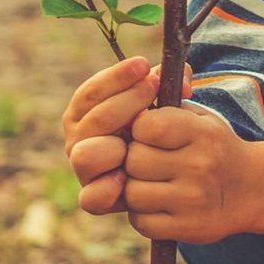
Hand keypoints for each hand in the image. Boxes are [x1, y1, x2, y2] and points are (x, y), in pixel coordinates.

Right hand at [65, 56, 158, 215]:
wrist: (160, 172)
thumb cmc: (154, 130)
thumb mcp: (159, 104)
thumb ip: (167, 86)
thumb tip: (184, 76)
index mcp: (85, 113)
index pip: (91, 92)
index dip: (115, 77)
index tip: (142, 65)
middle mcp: (79, 140)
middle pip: (94, 120)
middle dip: (125, 101)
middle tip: (153, 88)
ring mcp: (85, 170)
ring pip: (85, 156)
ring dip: (110, 145)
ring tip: (136, 138)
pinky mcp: (95, 198)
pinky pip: (90, 199)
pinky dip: (104, 189)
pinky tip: (124, 178)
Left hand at [123, 85, 263, 244]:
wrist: (252, 189)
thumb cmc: (213, 147)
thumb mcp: (201, 117)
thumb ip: (170, 98)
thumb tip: (148, 74)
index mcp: (203, 133)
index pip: (146, 126)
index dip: (140, 128)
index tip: (149, 133)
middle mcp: (200, 166)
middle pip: (135, 160)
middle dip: (135, 159)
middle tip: (149, 160)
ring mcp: (195, 201)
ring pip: (133, 194)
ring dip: (136, 189)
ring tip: (153, 182)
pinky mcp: (188, 229)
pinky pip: (141, 221)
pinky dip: (143, 214)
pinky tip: (159, 204)